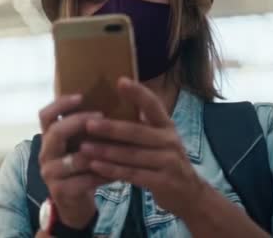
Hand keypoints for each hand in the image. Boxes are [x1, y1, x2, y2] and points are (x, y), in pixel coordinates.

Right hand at [38, 95, 109, 228]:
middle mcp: (45, 153)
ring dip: (97, 151)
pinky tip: (119, 171)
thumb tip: (115, 100)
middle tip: (101, 116)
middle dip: (79, 121)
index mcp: (49, 138)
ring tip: (117, 144)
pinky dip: (103, 175)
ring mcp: (50, 173)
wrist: (75, 203)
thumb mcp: (80, 145)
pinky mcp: (60, 191)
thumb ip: (87, 128)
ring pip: (73, 158)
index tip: (81, 96)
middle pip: (55, 132)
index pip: (45, 115)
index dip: (60, 104)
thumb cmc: (82, 168)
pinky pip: (84, 180)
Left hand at [79, 77, 205, 218]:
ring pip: (132, 155)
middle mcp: (169, 140)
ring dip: (106, 151)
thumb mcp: (161, 138)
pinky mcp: (163, 182)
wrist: (189, 192)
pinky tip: (95, 166)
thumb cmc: (166, 160)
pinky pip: (133, 174)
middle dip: (111, 128)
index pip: (153, 105)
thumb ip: (142, 125)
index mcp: (167, 125)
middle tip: (87, 124)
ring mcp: (168, 162)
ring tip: (84, 147)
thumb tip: (112, 104)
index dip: (138, 92)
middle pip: (137, 132)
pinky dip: (112, 170)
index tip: (120, 81)